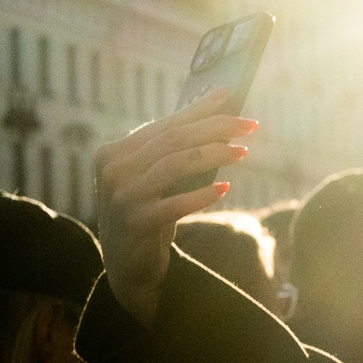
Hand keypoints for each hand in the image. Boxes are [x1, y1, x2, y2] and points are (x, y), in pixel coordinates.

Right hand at [92, 87, 254, 325]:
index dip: (200, 110)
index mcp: (114, 153)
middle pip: (172, 140)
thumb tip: (217, 113)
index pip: (164, 125)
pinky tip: (225, 189)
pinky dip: (202, 195)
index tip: (232, 96)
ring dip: (215, 155)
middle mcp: (112, 171)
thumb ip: (173, 150)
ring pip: (175, 164)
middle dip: (215, 129)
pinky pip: (175, 204)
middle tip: (250, 125)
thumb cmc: (149, 213)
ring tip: (244, 152)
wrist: (128, 266)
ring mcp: (121, 198)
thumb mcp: (155, 180)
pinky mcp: (135, 224)